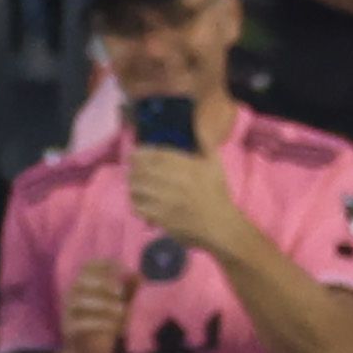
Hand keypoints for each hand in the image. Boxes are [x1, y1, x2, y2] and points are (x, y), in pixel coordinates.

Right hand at [62, 260, 139, 352]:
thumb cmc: (106, 324)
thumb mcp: (121, 304)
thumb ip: (129, 289)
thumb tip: (138, 274)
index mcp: (83, 286)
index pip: (87, 266)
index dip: (103, 264)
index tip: (122, 269)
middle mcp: (72, 296)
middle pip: (80, 281)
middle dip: (102, 283)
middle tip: (120, 291)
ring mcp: (68, 314)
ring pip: (80, 302)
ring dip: (103, 304)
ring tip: (121, 311)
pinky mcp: (69, 331)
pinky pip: (81, 324)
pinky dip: (100, 324)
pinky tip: (115, 327)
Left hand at [128, 146, 244, 254]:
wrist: (219, 226)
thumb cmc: (217, 194)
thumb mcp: (215, 166)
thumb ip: (206, 144)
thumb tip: (199, 127)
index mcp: (189, 167)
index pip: (158, 155)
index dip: (142, 152)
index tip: (135, 153)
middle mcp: (177, 181)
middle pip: (144, 170)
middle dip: (134, 169)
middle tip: (132, 170)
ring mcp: (168, 200)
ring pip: (138, 187)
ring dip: (133, 185)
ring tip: (134, 185)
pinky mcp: (161, 217)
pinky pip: (139, 206)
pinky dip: (135, 203)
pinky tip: (138, 202)